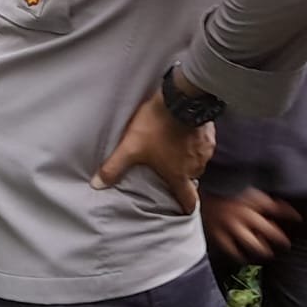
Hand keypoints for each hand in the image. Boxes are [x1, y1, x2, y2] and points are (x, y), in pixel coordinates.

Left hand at [91, 89, 213, 214]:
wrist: (180, 98)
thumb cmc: (156, 126)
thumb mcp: (131, 147)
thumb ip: (114, 167)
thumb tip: (97, 185)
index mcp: (179, 175)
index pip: (189, 201)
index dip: (185, 207)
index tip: (181, 208)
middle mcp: (196, 166)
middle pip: (192, 179)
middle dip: (182, 177)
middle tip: (170, 170)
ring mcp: (205, 150)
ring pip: (198, 161)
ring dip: (188, 158)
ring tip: (174, 149)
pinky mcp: (209, 134)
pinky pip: (203, 144)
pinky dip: (195, 142)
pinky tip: (184, 133)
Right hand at [201, 188, 302, 265]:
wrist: (194, 188)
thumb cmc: (221, 186)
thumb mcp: (243, 185)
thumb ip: (260, 193)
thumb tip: (280, 200)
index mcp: (250, 198)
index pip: (277, 207)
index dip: (290, 214)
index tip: (297, 218)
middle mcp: (243, 214)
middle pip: (269, 231)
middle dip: (280, 238)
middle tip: (285, 242)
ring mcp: (230, 226)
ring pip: (253, 245)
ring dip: (263, 250)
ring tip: (267, 252)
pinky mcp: (218, 234)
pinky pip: (233, 251)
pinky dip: (240, 256)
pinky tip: (244, 256)